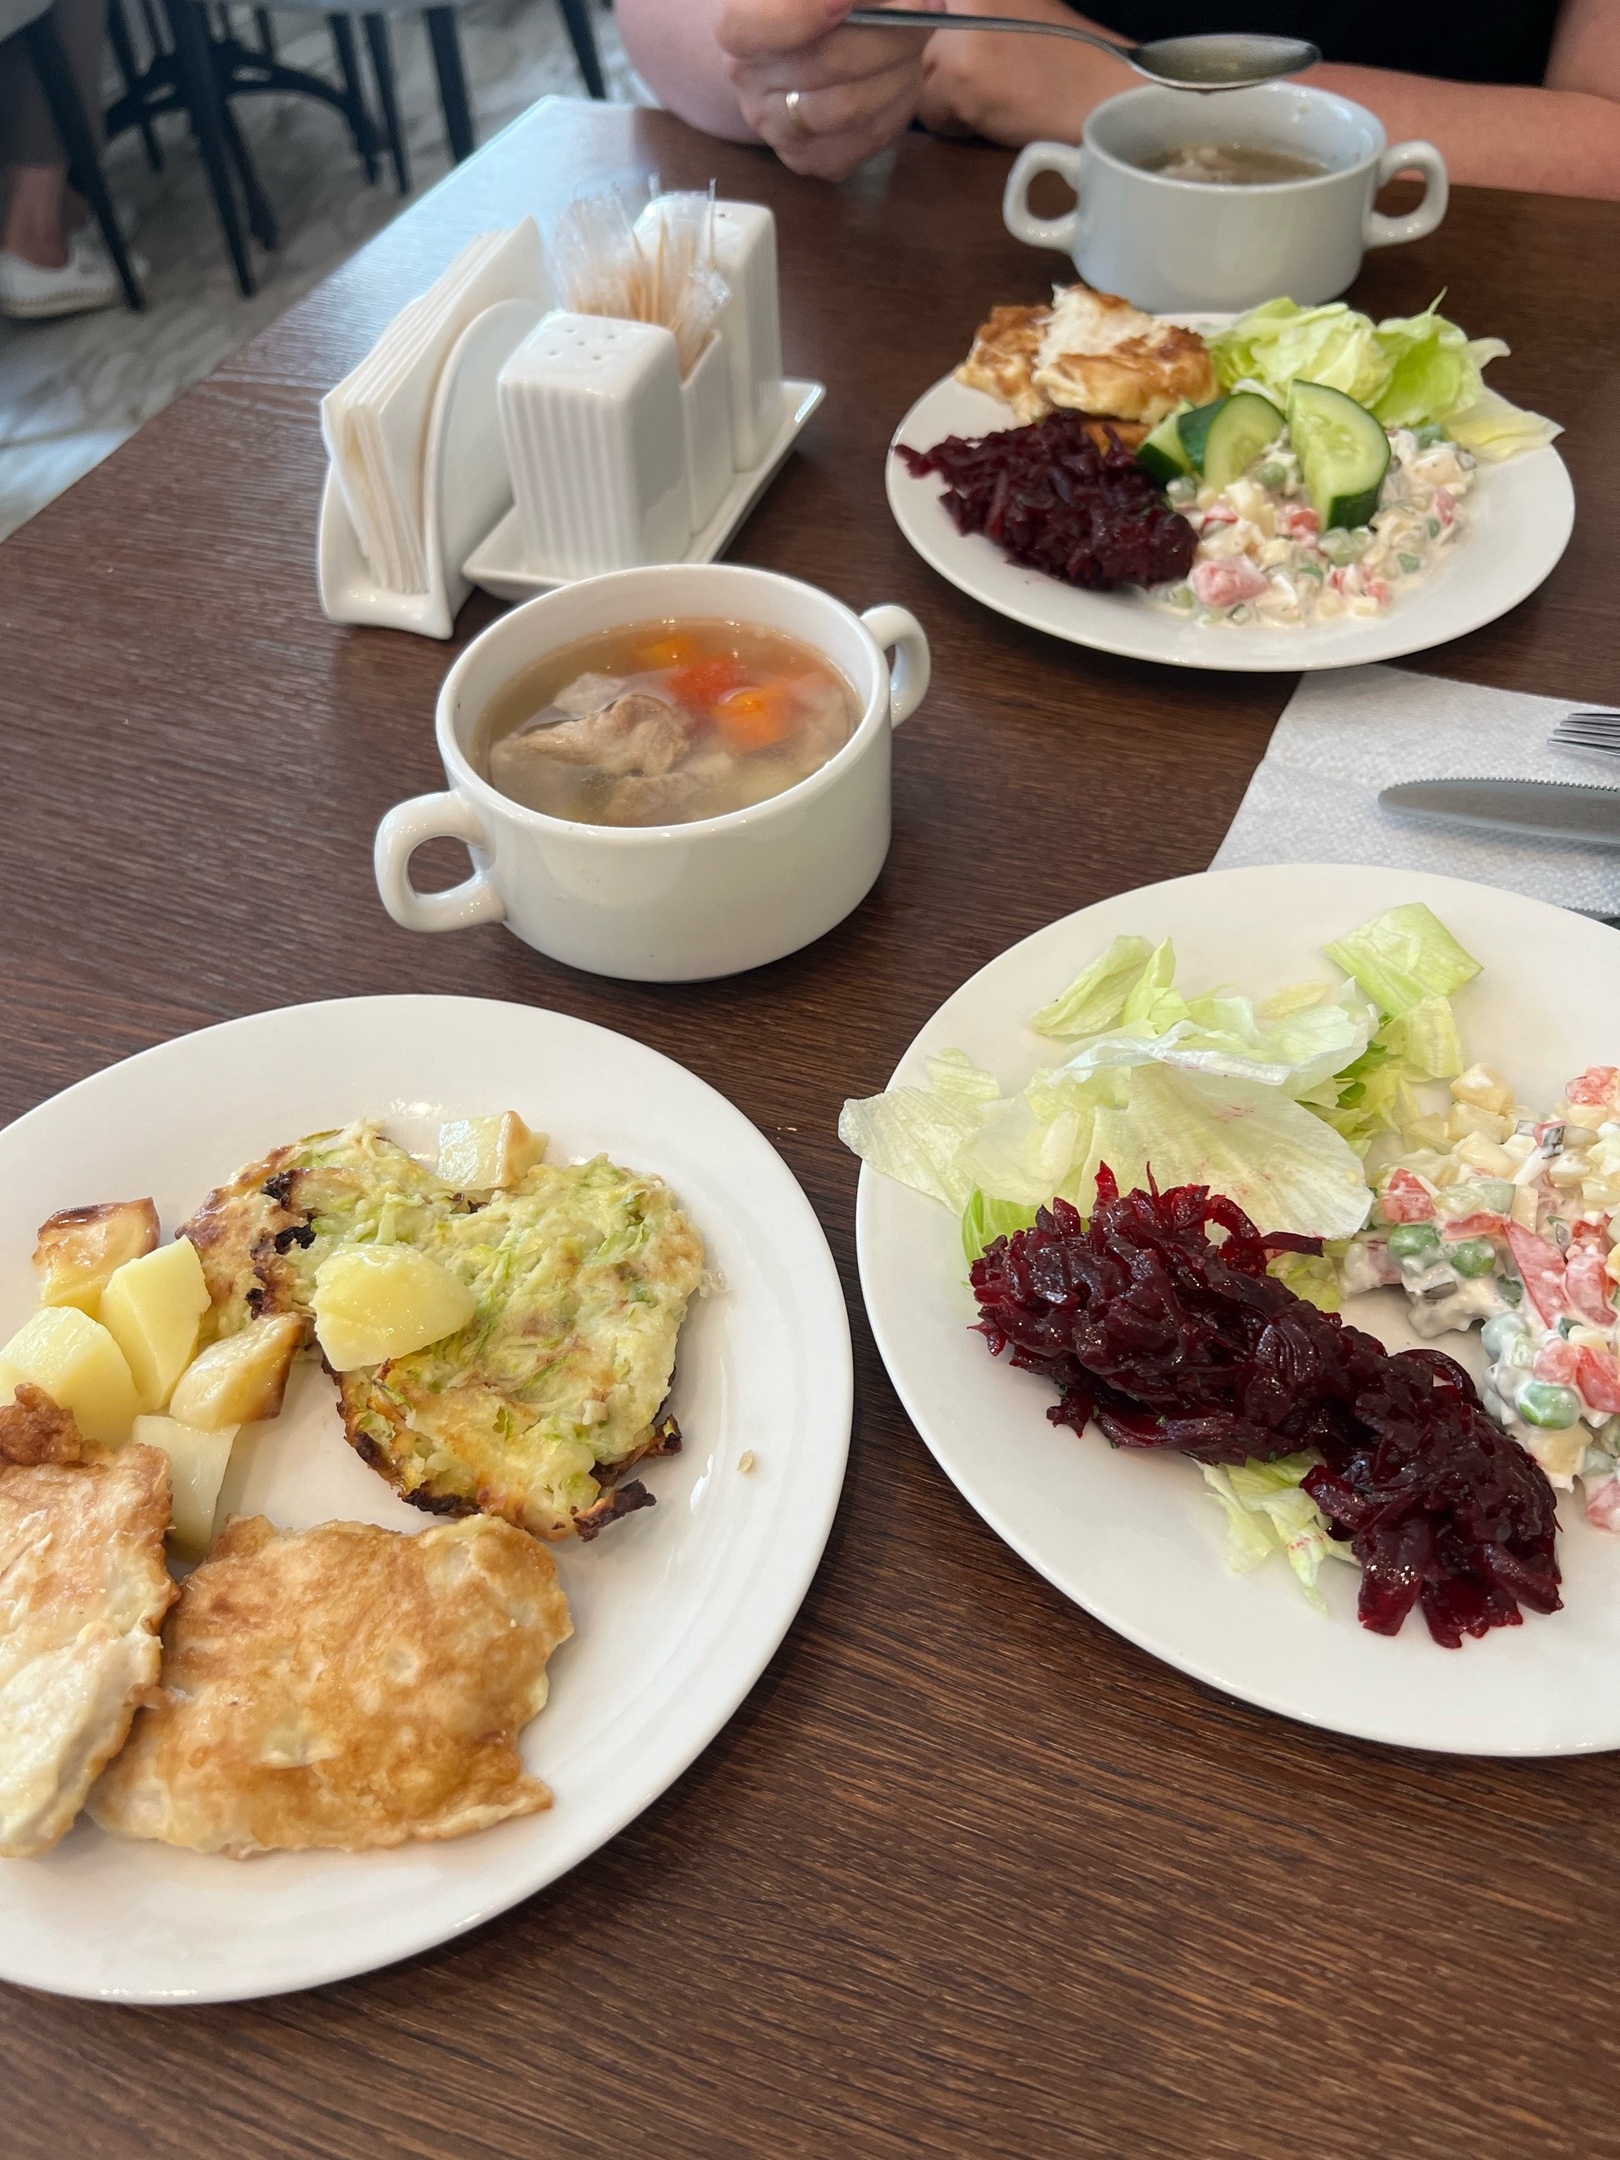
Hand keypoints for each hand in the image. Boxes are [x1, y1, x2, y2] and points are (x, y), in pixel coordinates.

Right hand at [718, 0, 928, 180]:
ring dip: (898, 68)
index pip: (756, 28)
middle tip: (923, 7)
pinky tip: (899, 77)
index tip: (846, 1)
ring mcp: (776, 128)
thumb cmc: (817, 9)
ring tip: (914, 38)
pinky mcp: (810, 158)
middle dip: (890, 31)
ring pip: (850, 106)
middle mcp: (748, 81)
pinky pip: (864, 139)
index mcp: (739, 29)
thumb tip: (908, 1)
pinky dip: (896, 104)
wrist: (801, 49)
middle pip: (827, 62)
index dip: (803, 14)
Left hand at [918, 0, 1133, 145]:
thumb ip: (971, 9)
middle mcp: (962, 0)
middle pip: (916, 42)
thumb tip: (918, 15)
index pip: (915, 6)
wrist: (1098, 91)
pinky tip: (990, 111)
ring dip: (946, 95)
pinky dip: (953, 120)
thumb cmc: (1063, 51)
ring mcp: (956, 39)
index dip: (929, 27)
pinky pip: (929, 110)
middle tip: (987, 73)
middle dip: (942, 65)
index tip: (954, 45)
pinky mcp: (959, 80)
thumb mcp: (1018, 4)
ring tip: (991, 93)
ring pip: (920, 77)